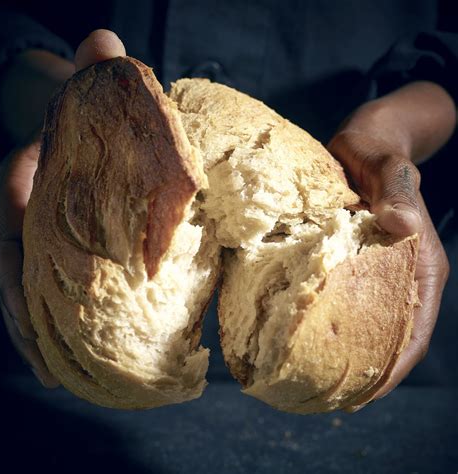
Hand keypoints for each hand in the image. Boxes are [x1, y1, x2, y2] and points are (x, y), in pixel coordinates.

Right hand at [0, 29, 125, 386]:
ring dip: (48, 334)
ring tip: (65, 379)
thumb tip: (104, 42)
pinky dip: (71, 317)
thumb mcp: (80, 89)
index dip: (15, 271)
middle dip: (29, 324)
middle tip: (51, 373)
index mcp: (24, 184)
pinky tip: (87, 348)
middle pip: (19, 278)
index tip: (25, 309)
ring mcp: (46, 237)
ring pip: (38, 291)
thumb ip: (89, 72)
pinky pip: (65, 286)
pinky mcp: (68, 249)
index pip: (8, 232)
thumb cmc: (75, 109)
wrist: (71, 117)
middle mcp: (28, 218)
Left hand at [328, 83, 454, 408]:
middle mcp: (401, 272)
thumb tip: (401, 225)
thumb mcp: (387, 166)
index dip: (398, 363)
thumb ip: (397, 191)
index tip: (369, 394)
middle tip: (336, 400)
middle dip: (371, 369)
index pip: (417, 323)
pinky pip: (347, 300)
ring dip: (351, 353)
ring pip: (370, 322)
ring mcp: (377, 270)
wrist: (363, 144)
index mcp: (420, 258)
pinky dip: (333, 323)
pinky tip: (307, 337)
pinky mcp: (354, 262)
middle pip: (395, 333)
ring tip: (319, 382)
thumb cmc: (377, 153)